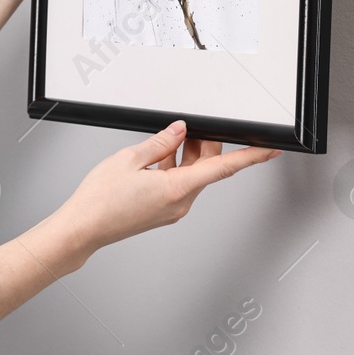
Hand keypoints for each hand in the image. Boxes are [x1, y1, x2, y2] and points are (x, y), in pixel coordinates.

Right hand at [55, 121, 279, 256]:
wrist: (83, 228)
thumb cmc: (100, 200)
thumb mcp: (129, 159)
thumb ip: (161, 142)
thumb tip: (179, 130)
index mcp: (177, 189)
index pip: (223, 168)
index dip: (250, 157)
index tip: (270, 150)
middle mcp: (180, 203)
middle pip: (206, 169)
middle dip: (204, 145)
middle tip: (193, 126)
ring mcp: (172, 210)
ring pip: (191, 176)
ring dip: (185, 156)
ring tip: (167, 140)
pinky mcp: (163, 212)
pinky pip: (178, 185)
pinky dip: (173, 168)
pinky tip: (157, 158)